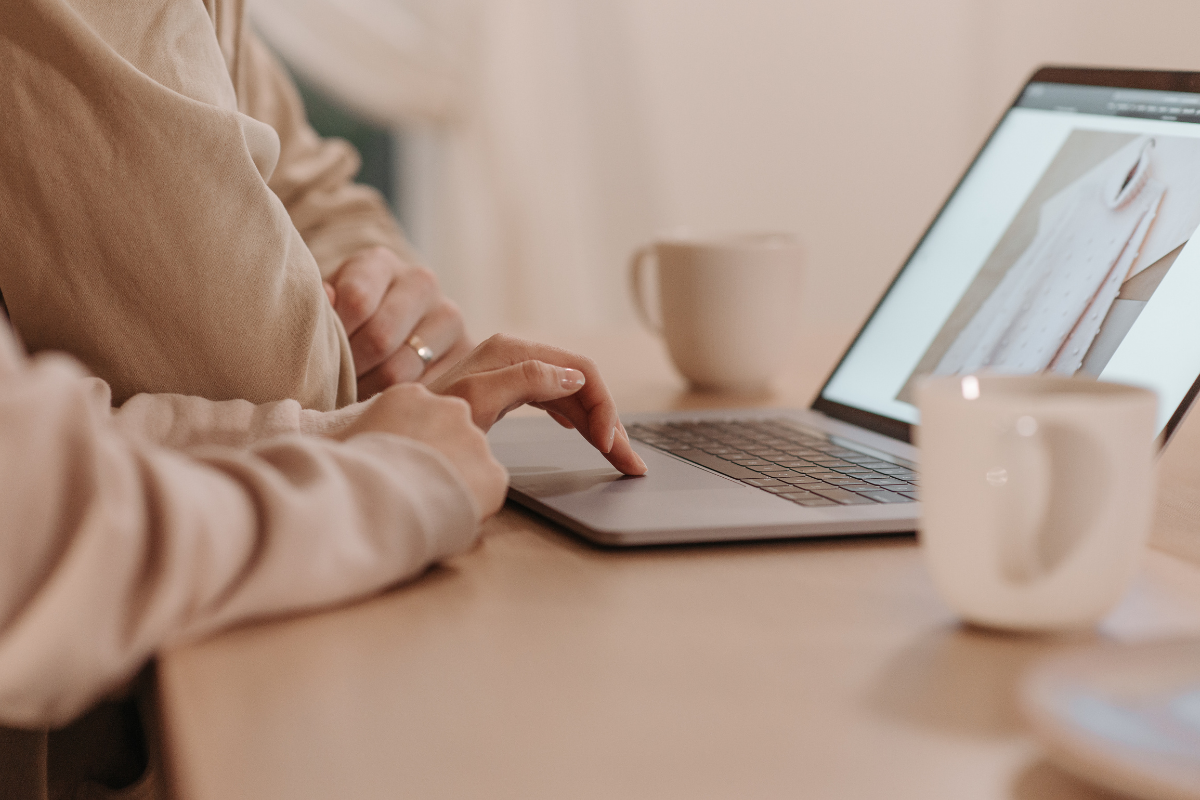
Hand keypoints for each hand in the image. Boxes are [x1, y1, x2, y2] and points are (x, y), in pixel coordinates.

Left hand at [324, 246, 472, 398]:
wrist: (396, 331)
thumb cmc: (347, 321)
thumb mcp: (326, 307)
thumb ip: (321, 306)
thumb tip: (325, 296)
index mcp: (380, 263)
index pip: (356, 301)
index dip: (334, 336)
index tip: (320, 354)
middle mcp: (422, 283)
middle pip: (379, 339)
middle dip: (351, 369)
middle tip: (334, 384)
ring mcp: (449, 318)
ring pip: (400, 371)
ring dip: (369, 391)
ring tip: (355, 394)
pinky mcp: (467, 353)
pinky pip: (425, 390)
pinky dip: (400, 401)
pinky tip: (386, 399)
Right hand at [335, 383, 507, 519]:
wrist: (362, 503)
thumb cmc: (337, 475)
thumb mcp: (336, 439)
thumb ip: (352, 433)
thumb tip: (315, 438)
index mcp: (409, 395)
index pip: (424, 417)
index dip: (412, 447)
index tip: (398, 466)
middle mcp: (449, 408)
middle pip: (453, 436)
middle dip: (439, 460)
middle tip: (411, 488)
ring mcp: (475, 439)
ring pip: (472, 463)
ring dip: (454, 483)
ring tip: (422, 507)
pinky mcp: (493, 474)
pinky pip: (488, 491)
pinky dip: (472, 506)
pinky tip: (443, 516)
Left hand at [427, 334, 647, 475]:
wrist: (392, 436)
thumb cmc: (427, 420)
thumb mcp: (475, 400)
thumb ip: (524, 380)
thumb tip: (572, 376)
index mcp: (514, 352)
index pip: (582, 372)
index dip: (604, 408)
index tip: (611, 447)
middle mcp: (517, 355)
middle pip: (582, 383)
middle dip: (610, 422)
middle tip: (630, 464)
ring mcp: (513, 373)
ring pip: (573, 395)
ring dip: (598, 425)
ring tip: (618, 460)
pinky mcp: (507, 390)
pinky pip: (556, 401)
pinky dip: (577, 421)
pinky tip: (587, 438)